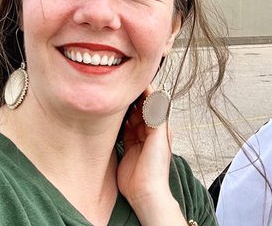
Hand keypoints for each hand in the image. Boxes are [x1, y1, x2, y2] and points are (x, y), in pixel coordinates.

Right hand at [116, 95, 181, 225]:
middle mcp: (149, 131)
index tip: (133, 79)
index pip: (152, 104)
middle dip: (131, 98)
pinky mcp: (127, 147)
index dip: (144, 91)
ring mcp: (138, 139)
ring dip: (123, 109)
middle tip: (120, 86)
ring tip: (114, 97)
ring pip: (130, 118)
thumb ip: (156, 115)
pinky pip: (122, 129)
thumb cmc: (156, 168)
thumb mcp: (159, 137)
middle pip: (139, 109)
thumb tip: (156, 94)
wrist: (145, 192)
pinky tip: (111, 116)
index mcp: (160, 128)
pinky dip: (117, 122)